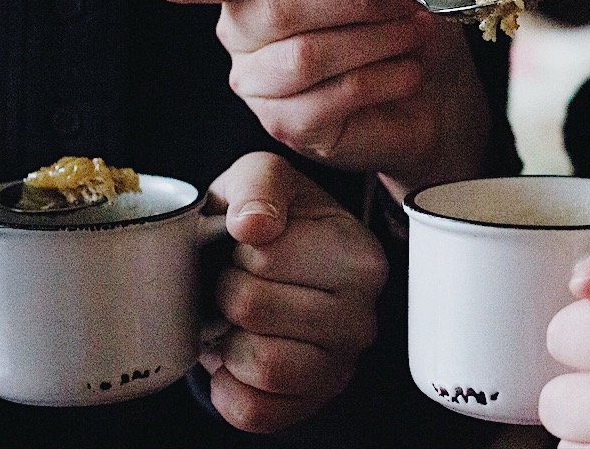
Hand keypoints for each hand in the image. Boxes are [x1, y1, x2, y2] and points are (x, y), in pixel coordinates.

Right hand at [152, 0, 490, 192]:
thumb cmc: (401, 19)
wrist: (442, 88)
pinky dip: (382, 78)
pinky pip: (329, 96)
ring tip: (411, 35)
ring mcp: (260, 87)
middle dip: (349, 0)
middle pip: (266, 11)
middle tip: (402, 5)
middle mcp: (240, 37)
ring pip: (303, 56)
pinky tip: (407, 72)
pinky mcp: (290, 127)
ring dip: (374, 40)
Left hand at [200, 152, 386, 432]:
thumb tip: (255, 225)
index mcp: (361, 257)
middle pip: (254, 309)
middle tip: (237, 282)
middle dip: (226, 292)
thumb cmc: (270, 220)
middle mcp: (363, 317)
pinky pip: (254, 411)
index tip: (251, 247)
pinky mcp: (311, 404)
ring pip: (261, 365)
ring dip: (228, 341)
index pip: (267, 257)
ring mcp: (341, 367)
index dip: (238, 250)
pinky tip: (236, 357)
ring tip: (237, 320)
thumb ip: (260, 184)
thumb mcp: (263, 179)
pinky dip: (228, 387)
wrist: (268, 270)